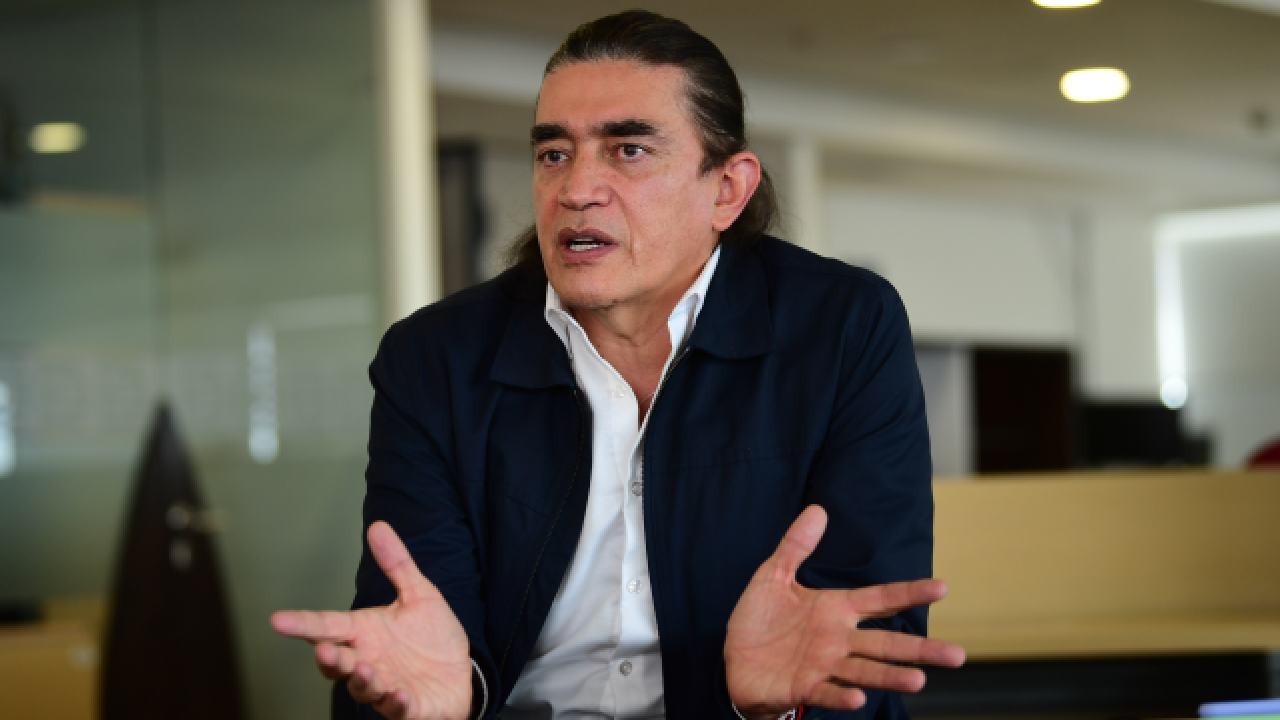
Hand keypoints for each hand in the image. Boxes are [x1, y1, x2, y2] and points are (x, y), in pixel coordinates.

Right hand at [271, 521, 472, 719]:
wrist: (461, 673)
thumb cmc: (432, 638)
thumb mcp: (419, 595)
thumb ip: (397, 564)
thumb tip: (378, 526)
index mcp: (365, 633)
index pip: (327, 626)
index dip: (302, 624)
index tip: (277, 619)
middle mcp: (369, 661)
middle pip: (338, 663)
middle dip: (329, 658)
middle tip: (324, 649)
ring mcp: (386, 687)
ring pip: (363, 688)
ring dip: (362, 680)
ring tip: (365, 670)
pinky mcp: (409, 707)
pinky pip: (399, 709)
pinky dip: (397, 703)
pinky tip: (399, 694)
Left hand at [724, 505, 965, 715]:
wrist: (732, 661)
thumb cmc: (759, 620)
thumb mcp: (773, 575)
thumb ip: (796, 546)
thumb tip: (817, 509)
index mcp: (835, 609)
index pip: (880, 599)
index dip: (909, 593)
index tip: (942, 587)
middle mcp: (837, 639)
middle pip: (886, 643)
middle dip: (920, 649)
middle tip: (957, 655)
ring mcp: (823, 665)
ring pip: (865, 670)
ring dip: (891, 676)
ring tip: (919, 680)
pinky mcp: (803, 686)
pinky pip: (827, 691)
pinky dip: (843, 695)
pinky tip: (860, 698)